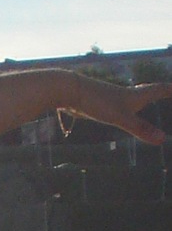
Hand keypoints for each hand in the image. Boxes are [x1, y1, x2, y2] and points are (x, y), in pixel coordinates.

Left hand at [56, 75, 171, 146]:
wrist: (69, 90)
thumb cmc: (96, 102)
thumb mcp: (120, 117)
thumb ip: (140, 128)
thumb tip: (163, 140)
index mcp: (134, 95)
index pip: (159, 90)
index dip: (170, 90)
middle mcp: (125, 94)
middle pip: (146, 91)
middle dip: (158, 92)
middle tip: (167, 91)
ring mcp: (111, 98)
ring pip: (129, 97)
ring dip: (138, 99)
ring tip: (141, 102)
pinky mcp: (99, 103)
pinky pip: (114, 105)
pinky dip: (121, 107)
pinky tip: (112, 110)